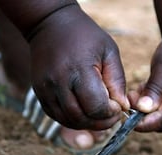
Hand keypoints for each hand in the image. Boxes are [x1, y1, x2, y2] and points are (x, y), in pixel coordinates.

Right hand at [27, 5, 128, 129]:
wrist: (50, 24)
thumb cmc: (85, 36)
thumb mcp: (109, 51)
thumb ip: (117, 80)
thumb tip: (122, 107)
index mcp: (79, 70)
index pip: (96, 107)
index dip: (110, 113)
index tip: (117, 106)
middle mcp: (59, 82)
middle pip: (82, 118)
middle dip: (101, 122)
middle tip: (111, 115)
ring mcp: (46, 89)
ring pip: (68, 121)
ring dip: (87, 124)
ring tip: (98, 114)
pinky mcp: (39, 93)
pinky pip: (56, 116)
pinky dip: (72, 119)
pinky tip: (83, 111)